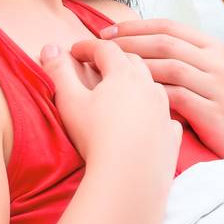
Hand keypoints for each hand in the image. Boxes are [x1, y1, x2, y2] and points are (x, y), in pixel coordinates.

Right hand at [39, 40, 181, 177]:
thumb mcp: (69, 101)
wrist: (130, 176)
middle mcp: (150, 87)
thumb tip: (51, 47)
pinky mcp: (171, 134)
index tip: (74, 51)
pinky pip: (166, 116)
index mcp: (125, 75)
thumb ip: (59, 72)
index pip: (106, 49)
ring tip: (123, 90)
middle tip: (98, 65)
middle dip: (115, 59)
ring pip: (153, 86)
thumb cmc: (96, 136)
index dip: (88, 47)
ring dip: (138, 83)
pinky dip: (155, 112)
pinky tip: (150, 119)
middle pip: (134, 62)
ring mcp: (164, 110)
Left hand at [72, 20, 223, 164]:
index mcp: (214, 48)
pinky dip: (149, 94)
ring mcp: (216, 85)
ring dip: (132, 67)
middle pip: (164, 42)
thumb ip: (184, 61)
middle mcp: (216, 61)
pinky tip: (126, 100)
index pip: (168, 27)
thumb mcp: (211, 77)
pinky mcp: (211, 110)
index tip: (106, 33)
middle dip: (126, 43)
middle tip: (94, 49)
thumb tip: (140, 50)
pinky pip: (174, 95)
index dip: (134, 27)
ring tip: (104, 73)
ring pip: (167, 66)